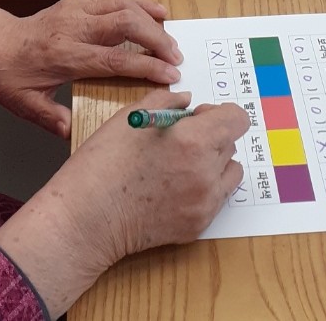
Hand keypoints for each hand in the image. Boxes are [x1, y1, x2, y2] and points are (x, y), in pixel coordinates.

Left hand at [0, 0, 183, 136]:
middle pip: (124, 25)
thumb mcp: (25, 105)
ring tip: (171, 36)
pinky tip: (156, 10)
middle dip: (156, 39)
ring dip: (151, 19)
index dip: (144, 67)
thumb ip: (50, 118)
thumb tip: (72, 133)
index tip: (170, 76)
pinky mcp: (78, 0)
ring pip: (122, 4)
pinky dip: (139, 0)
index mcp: (63, 56)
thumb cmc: (12, 78)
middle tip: (176, 58)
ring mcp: (76, 9)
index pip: (112, 60)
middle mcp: (72, 28)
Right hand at [56, 90, 248, 260]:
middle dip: (211, 136)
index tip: (199, 117)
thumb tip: (187, 101)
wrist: (87, 217)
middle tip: (179, 140)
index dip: (220, 113)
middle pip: (230, 144)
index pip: (237, 119)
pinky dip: (204, 188)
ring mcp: (205, 203)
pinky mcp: (198, 225)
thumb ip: (167, 101)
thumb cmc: (104, 162)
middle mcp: (207, 173)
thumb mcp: (132, 116)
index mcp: (193, 140)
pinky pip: (217, 198)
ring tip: (179, 165)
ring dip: (213, 163)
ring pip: (229, 172)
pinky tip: (173, 187)